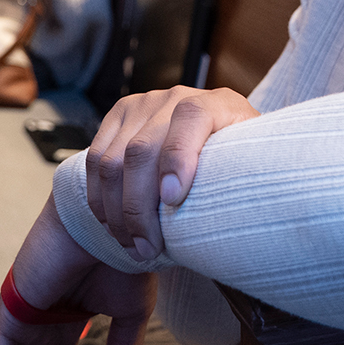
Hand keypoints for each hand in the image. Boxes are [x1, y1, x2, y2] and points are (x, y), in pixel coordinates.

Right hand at [85, 87, 258, 261]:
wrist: (219, 138)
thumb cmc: (235, 164)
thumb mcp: (248, 169)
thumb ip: (237, 182)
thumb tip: (221, 225)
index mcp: (218, 104)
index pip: (192, 118)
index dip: (178, 158)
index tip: (173, 200)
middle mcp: (177, 97)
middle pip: (141, 150)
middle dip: (139, 208)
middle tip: (148, 247)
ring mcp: (144, 104)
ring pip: (112, 161)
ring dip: (116, 212)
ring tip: (132, 244)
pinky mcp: (119, 115)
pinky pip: (95, 160)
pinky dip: (100, 200)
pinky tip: (114, 226)